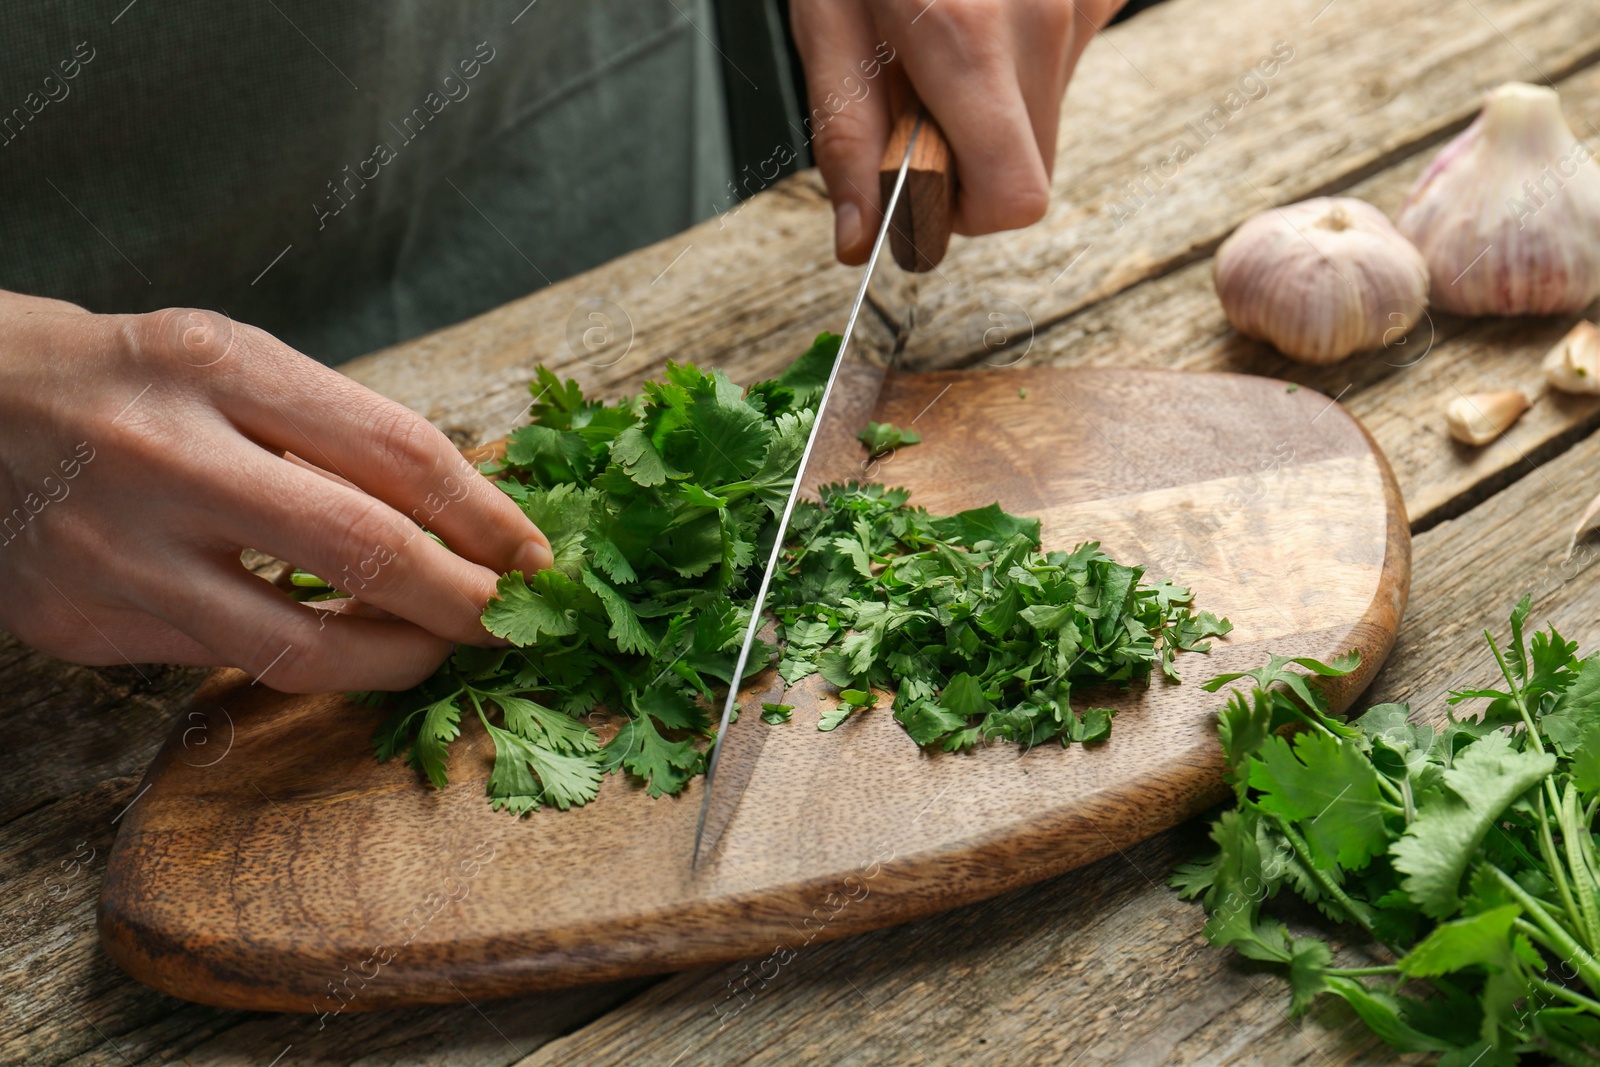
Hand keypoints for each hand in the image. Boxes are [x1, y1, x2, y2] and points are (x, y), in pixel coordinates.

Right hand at [0, 291, 552, 692]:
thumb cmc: (128, 379)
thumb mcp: (233, 360)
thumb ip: (341, 432)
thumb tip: (476, 517)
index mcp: (216, 366)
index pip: (397, 452)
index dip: (487, 516)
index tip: (536, 554)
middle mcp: (163, 457)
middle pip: (364, 551)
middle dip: (465, 601)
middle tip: (511, 620)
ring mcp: (113, 551)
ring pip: (298, 648)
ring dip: (398, 659)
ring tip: (437, 648)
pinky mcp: (79, 624)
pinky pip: (227, 664)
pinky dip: (304, 659)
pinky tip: (338, 643)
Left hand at [791, 0, 1126, 263]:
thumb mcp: (826, 20)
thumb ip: (847, 136)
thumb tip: (858, 238)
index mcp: (969, 40)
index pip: (1014, 196)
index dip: (964, 211)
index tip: (921, 186)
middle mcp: (1045, 20)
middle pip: (1034, 164)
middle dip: (970, 157)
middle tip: (916, 99)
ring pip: (1048, 112)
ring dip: (992, 103)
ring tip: (941, 34)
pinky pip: (1062, 58)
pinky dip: (1017, 56)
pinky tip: (978, 8)